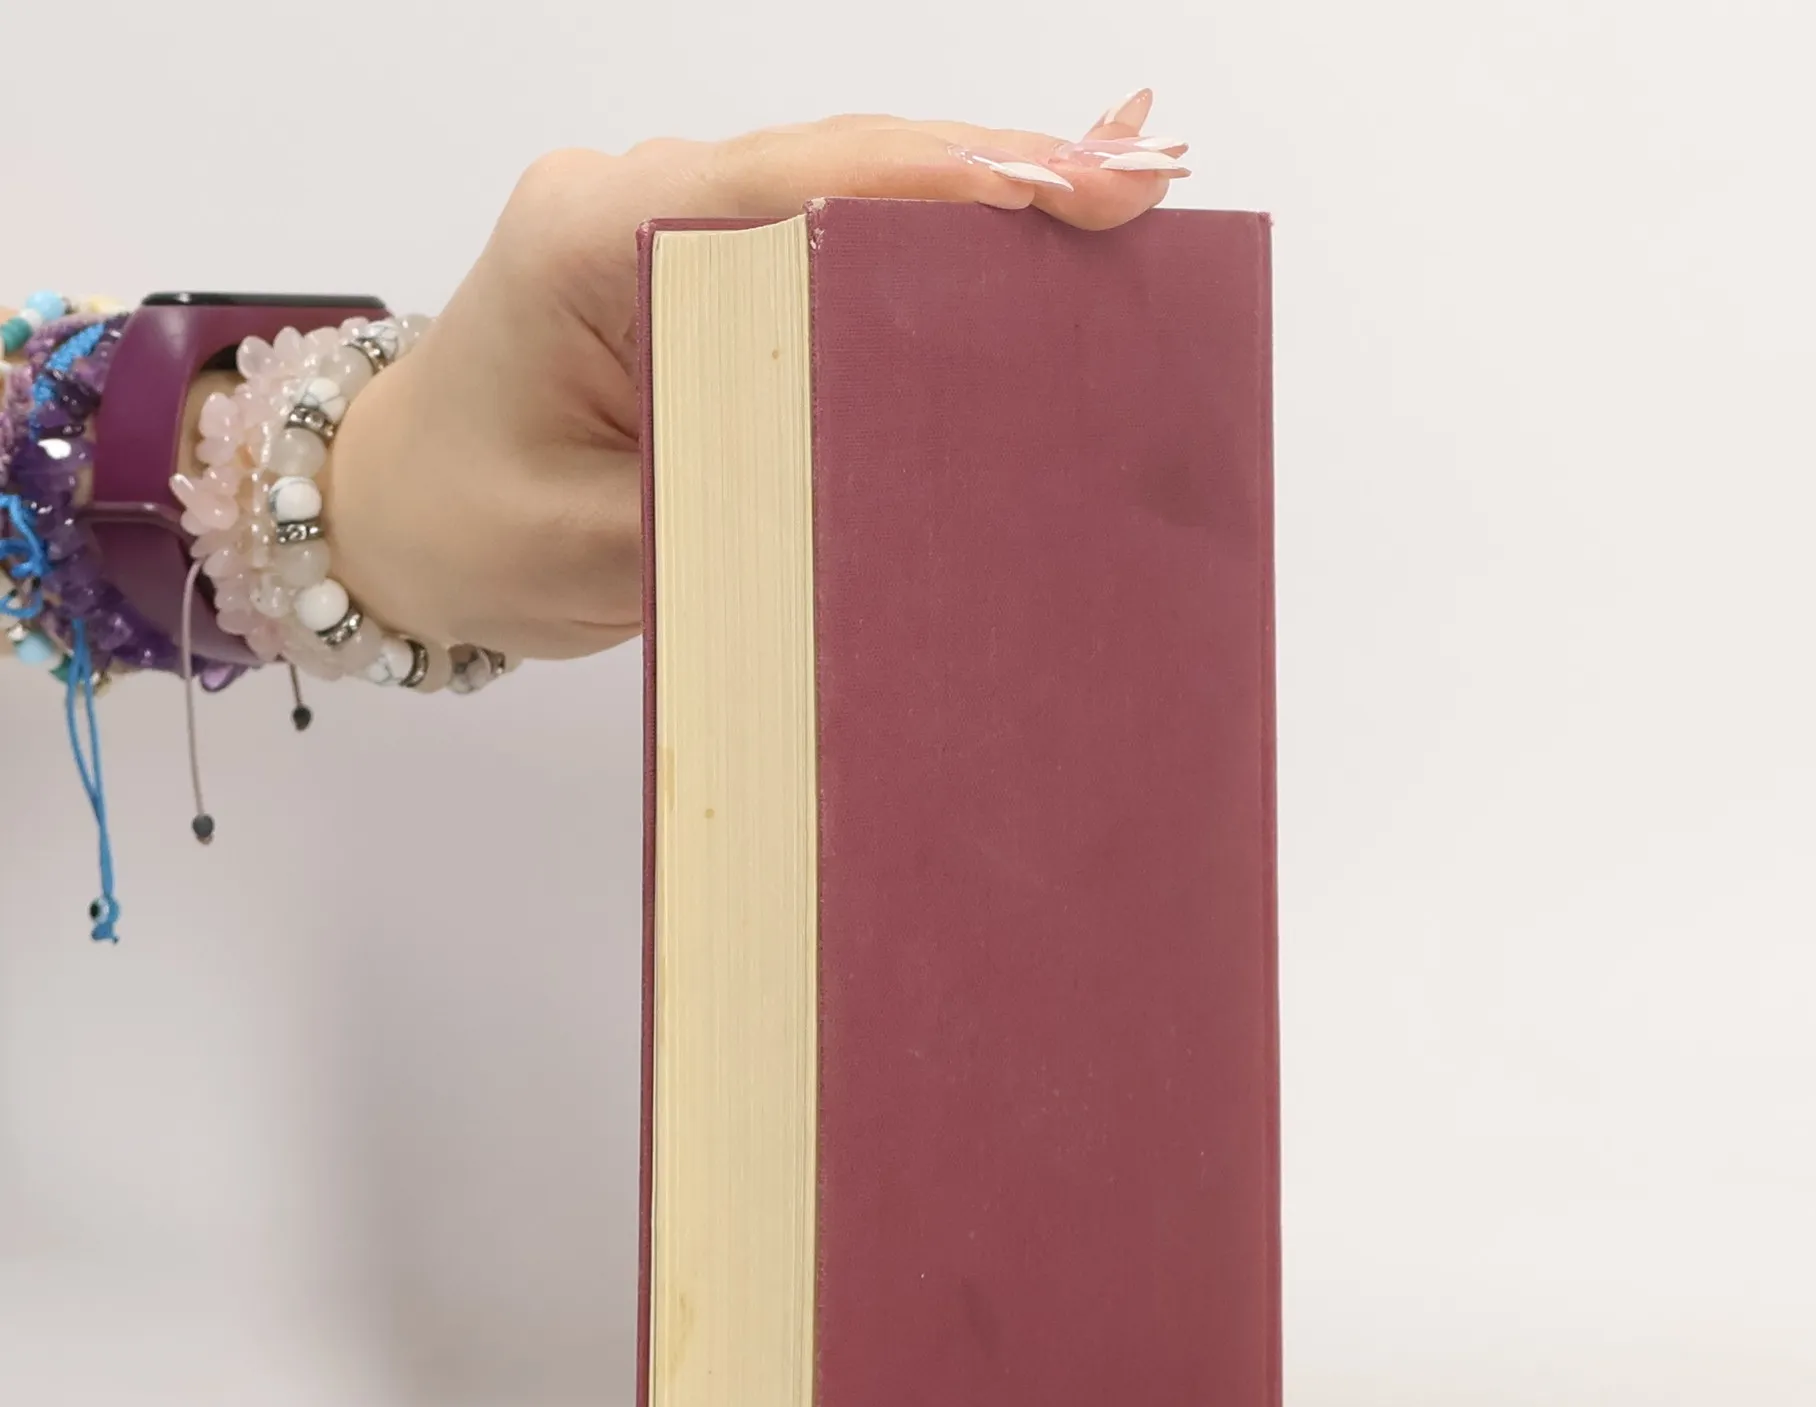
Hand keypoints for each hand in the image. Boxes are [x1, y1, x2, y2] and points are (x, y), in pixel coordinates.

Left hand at [325, 92, 1187, 661]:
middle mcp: (636, 202)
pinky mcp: (695, 272)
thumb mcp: (598, 544)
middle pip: (844, 166)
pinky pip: (823, 240)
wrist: (388, 515)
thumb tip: (884, 477)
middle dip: (995, 174)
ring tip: (1117, 195)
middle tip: (1141, 184)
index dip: (944, 187)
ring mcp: (667, 226)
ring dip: (977, 199)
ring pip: (847, 192)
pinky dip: (926, 238)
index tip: (1070, 191)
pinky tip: (1025, 217)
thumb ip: (732, 496)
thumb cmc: (463, 529)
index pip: (794, 188)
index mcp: (590, 237)